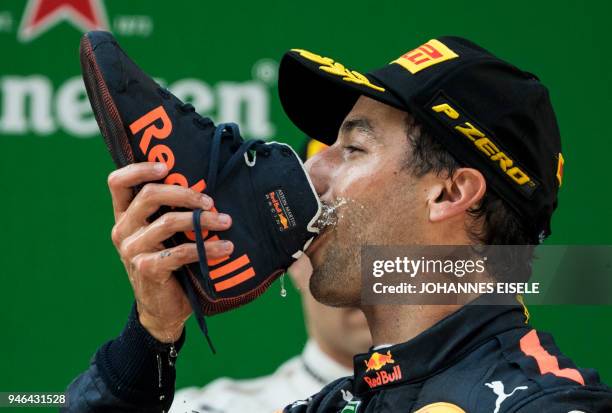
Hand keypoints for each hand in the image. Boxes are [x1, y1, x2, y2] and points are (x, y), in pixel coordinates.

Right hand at [108, 162, 233, 342]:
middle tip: (210, 201)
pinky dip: (206, 248)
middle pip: (149, 195)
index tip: (166, 166)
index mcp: (125, 215)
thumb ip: (172, 211)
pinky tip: (225, 248)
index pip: (118, 182)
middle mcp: (123, 229)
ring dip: (201, 220)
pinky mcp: (146, 269)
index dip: (139, 169)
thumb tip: (208, 186)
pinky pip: (179, 252)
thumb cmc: (171, 264)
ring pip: (167, 222)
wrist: (163, 309)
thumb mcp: (167, 235)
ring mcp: (132, 250)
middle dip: (185, 193)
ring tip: (225, 222)